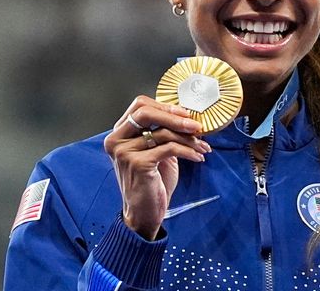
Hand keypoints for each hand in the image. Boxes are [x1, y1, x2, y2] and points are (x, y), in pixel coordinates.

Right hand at [104, 95, 210, 239]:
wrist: (144, 213)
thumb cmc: (151, 183)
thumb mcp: (156, 152)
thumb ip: (162, 132)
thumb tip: (187, 116)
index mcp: (119, 134)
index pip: (139, 105)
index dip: (165, 106)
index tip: (186, 114)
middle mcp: (116, 140)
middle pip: (146, 112)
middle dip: (176, 117)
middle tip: (197, 126)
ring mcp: (124, 152)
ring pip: (163, 132)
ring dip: (189, 139)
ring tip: (203, 146)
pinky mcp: (137, 163)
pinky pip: (170, 148)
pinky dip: (188, 151)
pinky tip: (198, 157)